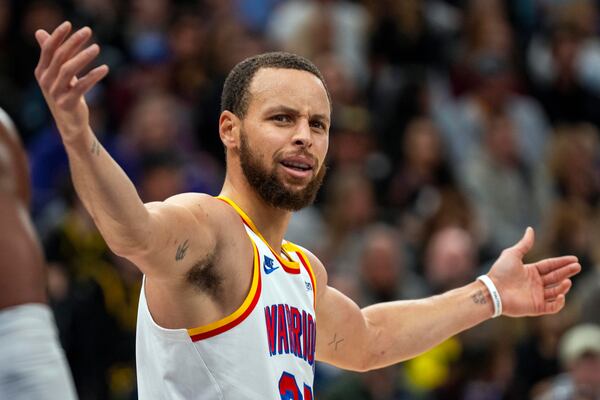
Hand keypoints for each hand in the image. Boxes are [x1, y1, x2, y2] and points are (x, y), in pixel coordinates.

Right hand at [34, 21, 108, 142]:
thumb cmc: (66, 94)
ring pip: (68, 69)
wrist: (71, 124)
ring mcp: (55, 93)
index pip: (48, 49)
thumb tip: (39, 32)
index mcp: (42, 72)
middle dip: (73, 42)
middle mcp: (46, 81)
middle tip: (88, 31)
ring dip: (83, 57)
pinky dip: (93, 76)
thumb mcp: (58, 74)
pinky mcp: (67, 103)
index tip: (69, 24)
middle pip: (59, 56)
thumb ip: (51, 54)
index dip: (57, 36)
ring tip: (97, 47)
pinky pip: (81, 86)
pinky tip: (105, 68)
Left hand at [487, 227, 580, 316]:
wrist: (493, 290)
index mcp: (530, 271)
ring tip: (567, 281)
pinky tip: (561, 294)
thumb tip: (530, 229)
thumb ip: (524, 244)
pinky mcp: (535, 307)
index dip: (562, 262)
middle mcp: (534, 283)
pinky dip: (559, 302)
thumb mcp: (512, 254)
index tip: (574, 259)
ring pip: (556, 291)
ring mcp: (536, 296)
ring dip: (563, 286)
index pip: (550, 266)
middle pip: (555, 277)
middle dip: (567, 271)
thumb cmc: (501, 272)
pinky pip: (552, 307)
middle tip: (577, 266)